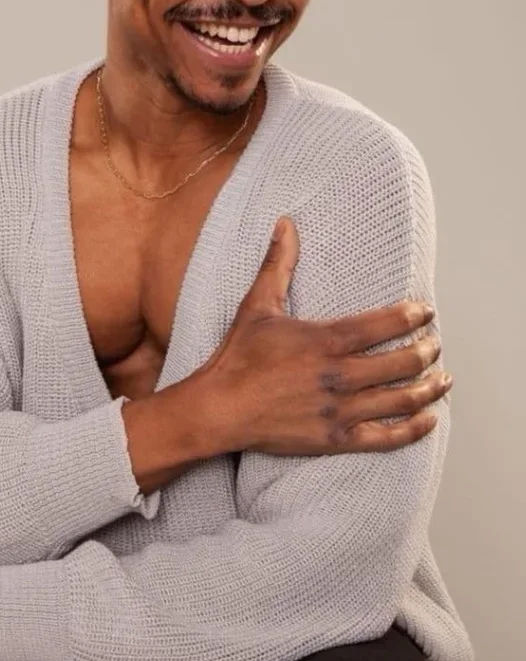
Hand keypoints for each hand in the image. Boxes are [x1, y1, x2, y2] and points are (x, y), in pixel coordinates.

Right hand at [198, 217, 452, 456]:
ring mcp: (340, 409)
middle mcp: (339, 375)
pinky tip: (428, 419)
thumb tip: (285, 223)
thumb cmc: (237, 357)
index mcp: (326, 340)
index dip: (413, 316)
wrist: (219, 409)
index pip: (386, 324)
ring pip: (401, 399)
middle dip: (426, 351)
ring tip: (442, 378)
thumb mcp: (257, 305)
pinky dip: (413, 429)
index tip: (426, 312)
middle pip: (403, 362)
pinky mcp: (336, 437)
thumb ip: (279, 264)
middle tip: (434, 344)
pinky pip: (386, 437)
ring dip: (429, 388)